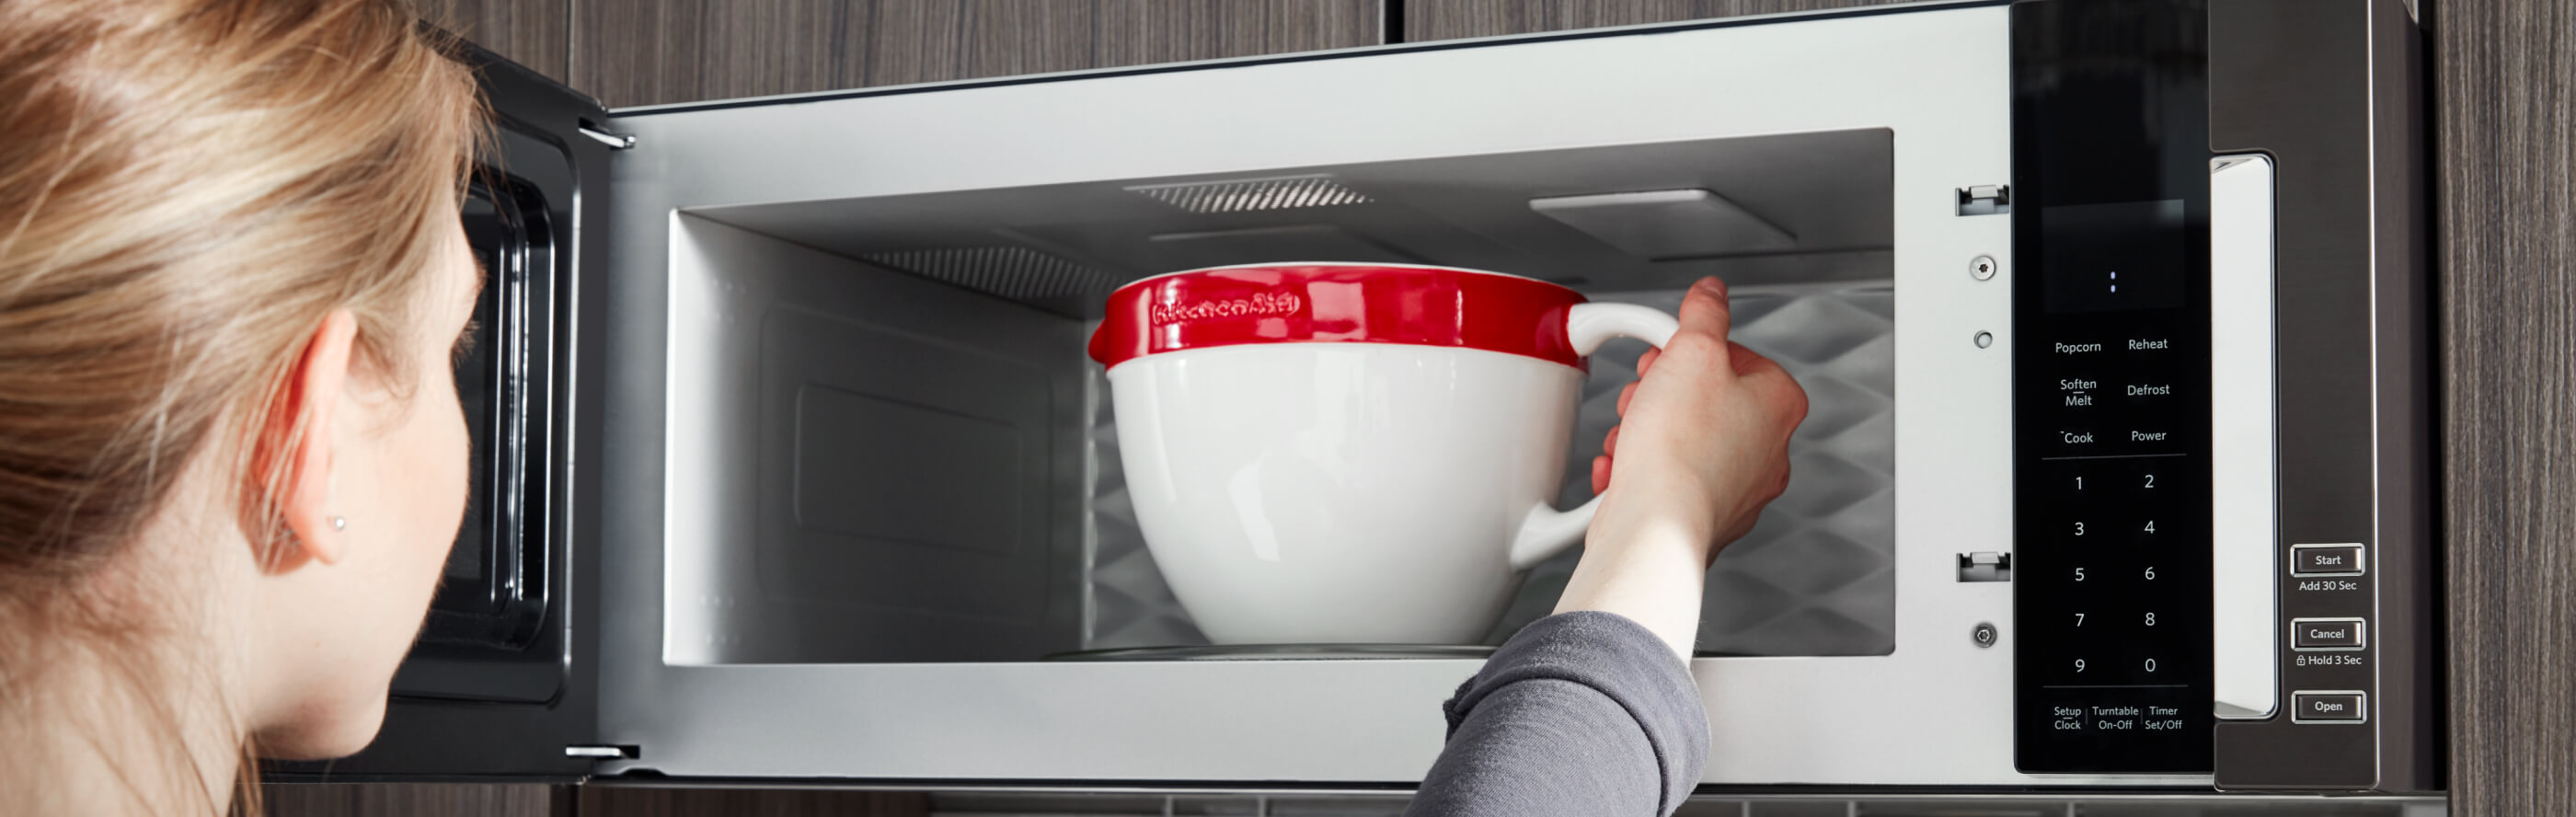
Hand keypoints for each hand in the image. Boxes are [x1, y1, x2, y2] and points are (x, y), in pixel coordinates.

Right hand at [1588, 276, 1807, 562]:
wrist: (1655, 523)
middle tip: (1645, 393)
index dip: (1691, 352)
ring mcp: (1740, 491)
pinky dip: (1647, 471)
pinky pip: (1673, 481)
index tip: (1666, 356)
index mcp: (1780, 405)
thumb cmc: (1680, 448)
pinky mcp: (1705, 519)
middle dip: (1667, 393)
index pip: (1738, 356)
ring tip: (1632, 434)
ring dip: (1651, 431)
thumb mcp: (1692, 350)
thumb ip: (1704, 314)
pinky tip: (1627, 468)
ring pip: (1689, 441)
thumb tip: (1712, 293)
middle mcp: (1770, 452)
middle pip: (1710, 400)